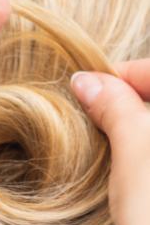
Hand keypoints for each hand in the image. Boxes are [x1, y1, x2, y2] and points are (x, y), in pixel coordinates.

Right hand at [71, 59, 149, 224]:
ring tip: (106, 128)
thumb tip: (85, 81)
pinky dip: (140, 137)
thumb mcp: (135, 151)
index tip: (89, 84)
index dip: (122, 74)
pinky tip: (125, 149)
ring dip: (132, 116)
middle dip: (125, 95)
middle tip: (94, 107)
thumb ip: (114, 107)